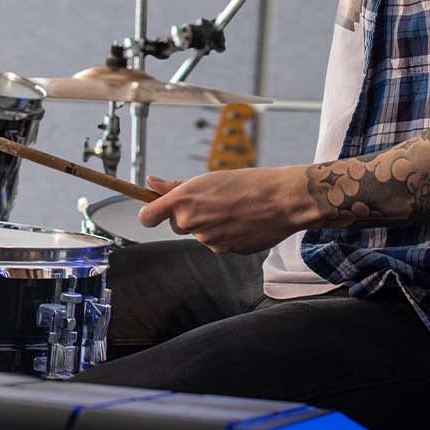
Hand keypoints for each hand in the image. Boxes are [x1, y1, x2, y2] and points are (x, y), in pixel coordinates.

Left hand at [137, 166, 316, 254]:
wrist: (282, 201)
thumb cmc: (248, 183)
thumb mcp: (209, 178)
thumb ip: (177, 186)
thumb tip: (152, 183)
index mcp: (183, 200)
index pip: (147, 217)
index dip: (150, 214)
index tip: (155, 211)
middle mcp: (191, 222)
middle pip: (177, 225)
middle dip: (189, 216)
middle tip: (212, 201)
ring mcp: (207, 240)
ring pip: (200, 234)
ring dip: (210, 225)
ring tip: (234, 209)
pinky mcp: (224, 251)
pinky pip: (218, 243)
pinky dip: (227, 234)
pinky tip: (243, 221)